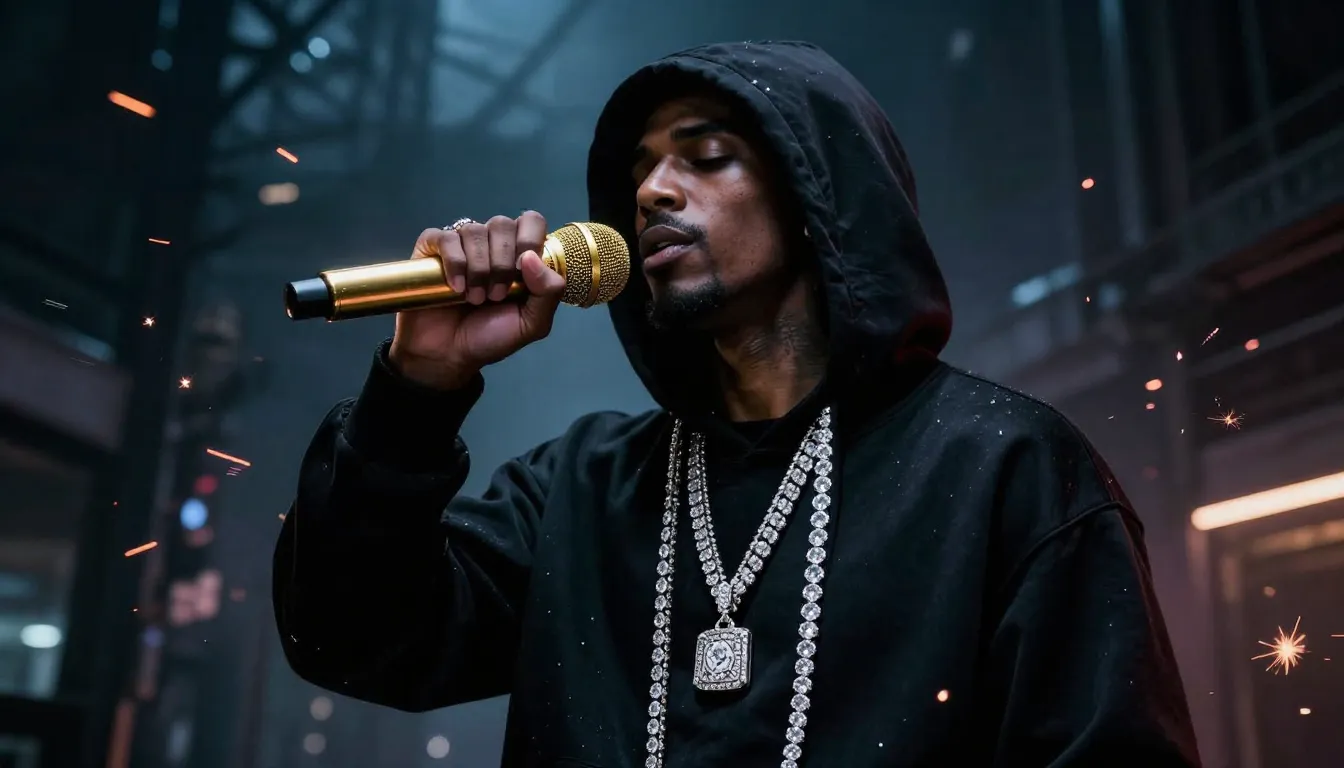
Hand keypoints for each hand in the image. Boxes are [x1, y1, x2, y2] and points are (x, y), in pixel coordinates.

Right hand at [389, 211, 564, 389]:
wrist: (449, 355)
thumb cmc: (490, 338)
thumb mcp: (532, 324)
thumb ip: (549, 293)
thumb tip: (532, 257)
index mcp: (519, 254)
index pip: (532, 221)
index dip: (529, 240)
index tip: (522, 271)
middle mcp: (491, 244)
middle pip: (502, 224)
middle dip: (502, 263)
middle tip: (496, 296)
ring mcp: (461, 244)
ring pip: (474, 230)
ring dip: (479, 268)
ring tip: (475, 298)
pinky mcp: (431, 250)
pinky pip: (445, 238)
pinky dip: (454, 262)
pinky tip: (456, 288)